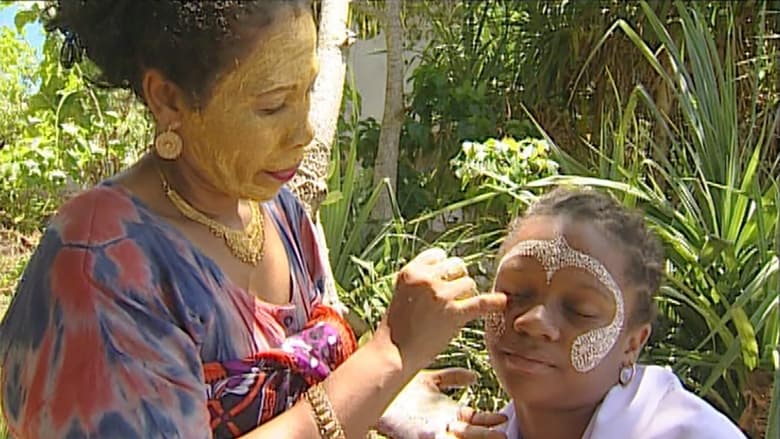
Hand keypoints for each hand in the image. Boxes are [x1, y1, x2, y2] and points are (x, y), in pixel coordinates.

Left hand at [376, 368, 506, 438]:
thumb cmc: (402, 386)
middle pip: (473, 432)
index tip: (504, 417)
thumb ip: (453, 377)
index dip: (490, 420)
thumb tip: (475, 377)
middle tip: (506, 433)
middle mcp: (444, 424)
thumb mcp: (432, 379)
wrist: (380, 388)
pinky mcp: (423, 436)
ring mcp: (435, 431)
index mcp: (448, 411)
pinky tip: (463, 435)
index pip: (475, 419)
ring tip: (497, 438)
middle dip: (489, 434)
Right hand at [379, 248, 505, 368]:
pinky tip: (502, 302)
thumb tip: (450, 270)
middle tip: (450, 299)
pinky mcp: (453, 313)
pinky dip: (494, 302)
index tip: (442, 282)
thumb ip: (422, 279)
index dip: (443, 269)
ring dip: (467, 296)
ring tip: (455, 311)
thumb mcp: (403, 292)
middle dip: (457, 279)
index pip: (439, 256)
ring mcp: (440, 295)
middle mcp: (425, 278)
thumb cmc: (398, 327)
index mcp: (410, 271)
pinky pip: (481, 302)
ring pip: (469, 283)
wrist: (394, 354)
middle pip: (457, 266)